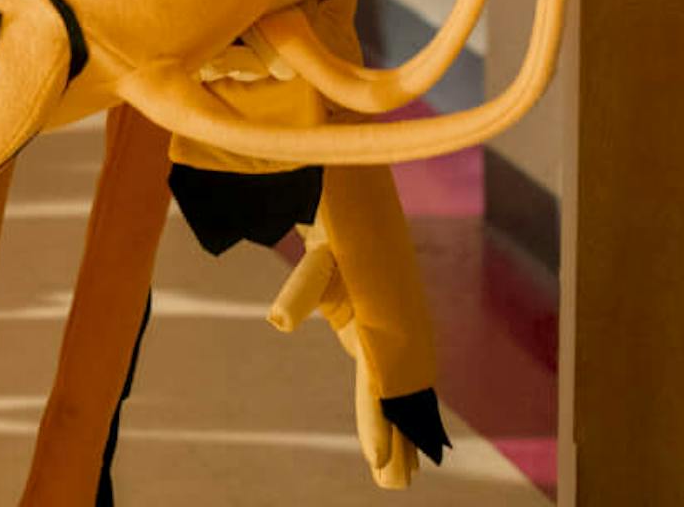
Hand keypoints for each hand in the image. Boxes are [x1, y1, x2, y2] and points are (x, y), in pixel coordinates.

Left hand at [269, 220, 441, 485]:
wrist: (354, 204)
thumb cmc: (332, 234)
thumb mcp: (317, 261)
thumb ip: (300, 292)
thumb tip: (278, 322)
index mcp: (378, 328)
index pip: (380, 389)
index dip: (380, 426)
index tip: (379, 463)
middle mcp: (393, 335)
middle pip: (396, 399)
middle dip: (397, 442)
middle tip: (391, 484)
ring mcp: (395, 333)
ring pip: (401, 393)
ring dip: (402, 432)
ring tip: (397, 476)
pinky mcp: (384, 329)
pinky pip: (393, 376)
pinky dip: (397, 407)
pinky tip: (404, 429)